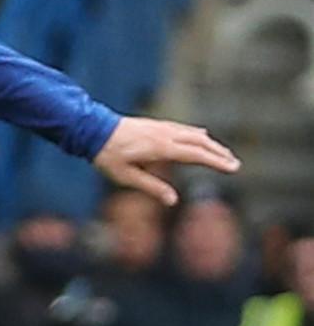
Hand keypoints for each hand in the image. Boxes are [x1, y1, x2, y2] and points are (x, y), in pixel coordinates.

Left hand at [93, 115, 239, 205]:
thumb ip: (151, 187)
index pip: (196, 154)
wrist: (91, 129)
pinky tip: (202, 135)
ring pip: (193, 134)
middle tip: (235, 163)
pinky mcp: (155, 124)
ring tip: (224, 153)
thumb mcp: (126, 176)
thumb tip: (173, 201)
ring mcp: (160, 127)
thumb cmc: (107, 156)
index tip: (232, 168)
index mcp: (160, 148)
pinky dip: (196, 134)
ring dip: (211, 143)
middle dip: (219, 152)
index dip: (216, 161)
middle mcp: (164, 135)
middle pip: (200, 142)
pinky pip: (182, 128)